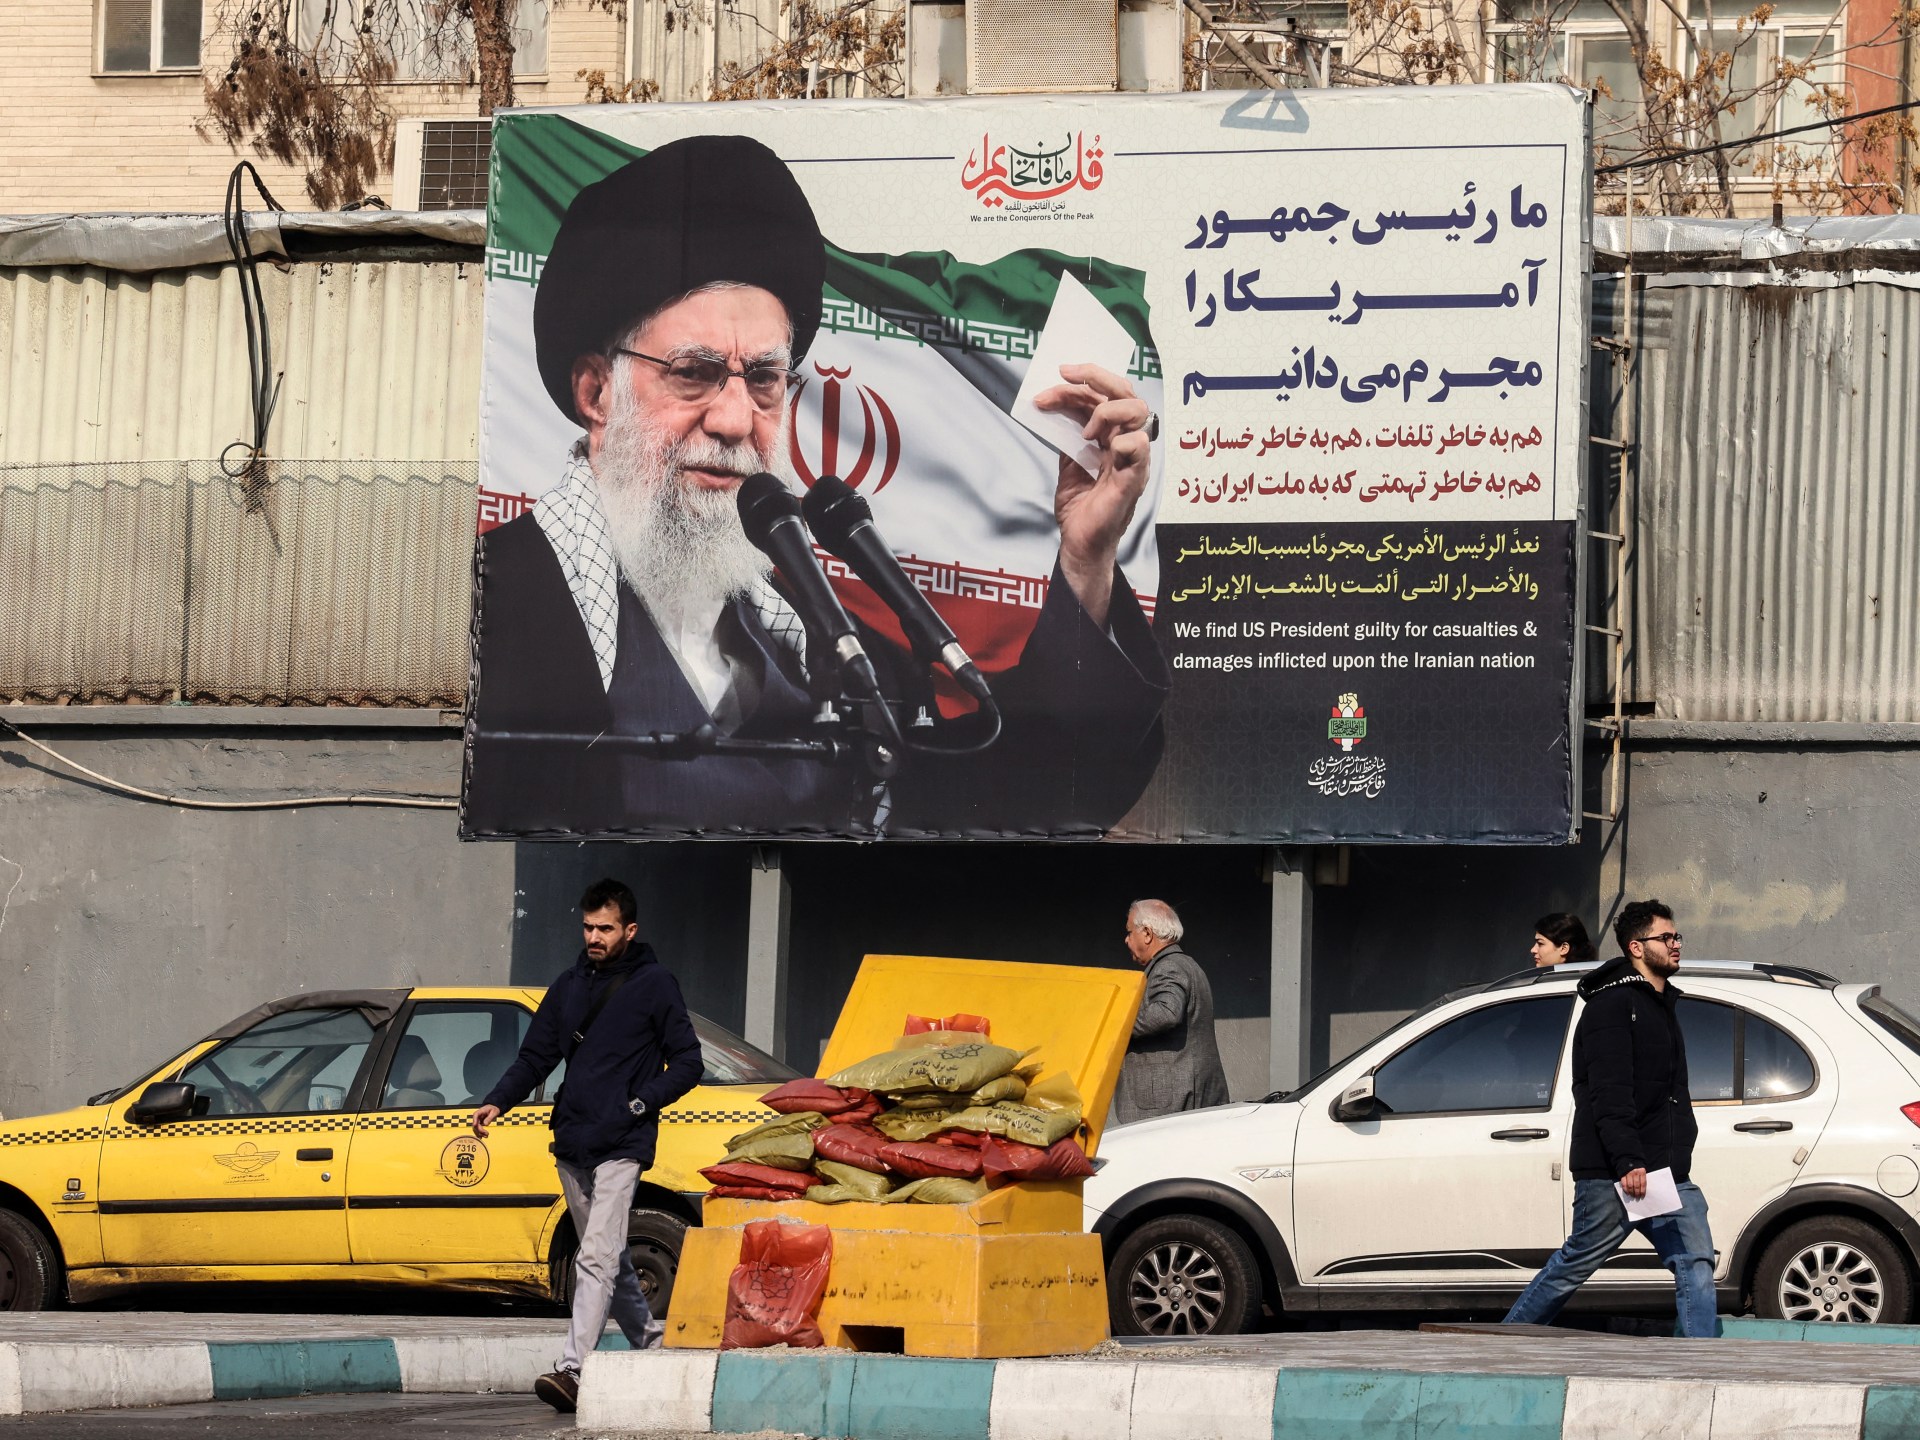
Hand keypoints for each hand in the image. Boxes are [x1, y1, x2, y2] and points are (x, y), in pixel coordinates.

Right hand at [471, 1104, 500, 1138]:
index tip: (475, 1125)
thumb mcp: (494, 1112)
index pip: (475, 1115)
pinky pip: (478, 1130)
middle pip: (475, 1124)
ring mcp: (477, 1121)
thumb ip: (489, 1118)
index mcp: (480, 1112)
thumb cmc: (494, 1109)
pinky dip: (481, 1133)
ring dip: (480, 1133)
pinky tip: (485, 1136)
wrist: (494, 1109)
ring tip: (487, 1136)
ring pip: (476, 1128)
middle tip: (487, 1133)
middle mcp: (477, 1117)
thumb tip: (485, 1124)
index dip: (474, 1120)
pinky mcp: (479, 1125)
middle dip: (480, 1130)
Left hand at [1031, 362, 1152, 627]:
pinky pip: (1139, 447)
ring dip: (1106, 409)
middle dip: (1096, 376)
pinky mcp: (1133, 479)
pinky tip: (1100, 447)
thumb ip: (1068, 436)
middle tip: (1064, 374)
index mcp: (1113, 437)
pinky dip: (1121, 440)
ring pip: (1137, 411)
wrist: (1080, 543)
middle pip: (1126, 393)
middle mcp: (1127, 443)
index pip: (1106, 396)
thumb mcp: (1069, 462)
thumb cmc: (1080, 507)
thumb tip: (1056, 405)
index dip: (1084, 381)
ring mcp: (1133, 459)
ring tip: (1084, 431)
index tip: (1058, 375)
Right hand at [1620, 1166, 1647, 1198]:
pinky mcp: (1622, 1175)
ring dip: (1631, 1192)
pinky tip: (1627, 1193)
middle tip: (1637, 1197)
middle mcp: (1635, 1173)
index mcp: (1642, 1172)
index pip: (1643, 1183)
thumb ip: (1642, 1179)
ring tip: (1632, 1196)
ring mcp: (1628, 1173)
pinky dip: (1625, 1189)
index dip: (1642, 1191)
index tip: (1642, 1196)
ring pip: (1630, 1185)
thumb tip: (1642, 1190)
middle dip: (1637, 1193)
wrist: (1629, 1161)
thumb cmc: (1637, 1168)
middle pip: (1636, 1185)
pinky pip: (1624, 1183)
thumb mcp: (1642, 1171)